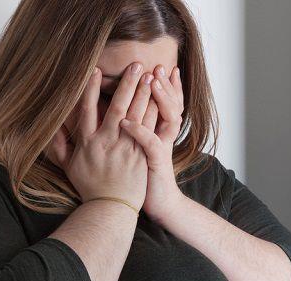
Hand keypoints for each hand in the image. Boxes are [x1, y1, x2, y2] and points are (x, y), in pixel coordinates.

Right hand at [46, 63, 153, 210]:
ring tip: (151, 76)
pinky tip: (160, 101)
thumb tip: (52, 126)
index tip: (95, 70)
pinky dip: (154, 114)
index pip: (87, 109)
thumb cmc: (89, 188)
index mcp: (87, 142)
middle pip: (117, 106)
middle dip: (127, 84)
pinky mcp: (141, 155)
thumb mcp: (68, 167)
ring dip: (144, 94)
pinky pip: (149, 130)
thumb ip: (59, 145)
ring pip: (136, 115)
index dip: (90, 88)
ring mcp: (125, 148)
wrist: (109, 209)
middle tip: (136, 65)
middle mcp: (106, 141)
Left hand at [118, 64, 184, 223]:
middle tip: (158, 67)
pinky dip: (138, 132)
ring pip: (166, 118)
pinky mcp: (156, 163)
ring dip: (158, 99)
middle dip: (165, 85)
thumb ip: (135, 132)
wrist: (158, 204)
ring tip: (150, 81)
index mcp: (159, 131)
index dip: (165, 86)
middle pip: (170, 104)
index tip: (157, 67)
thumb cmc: (144, 179)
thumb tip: (120, 116)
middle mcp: (164, 137)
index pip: (166, 103)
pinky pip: (150, 143)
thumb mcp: (141, 151)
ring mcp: (161, 148)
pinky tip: (126, 122)